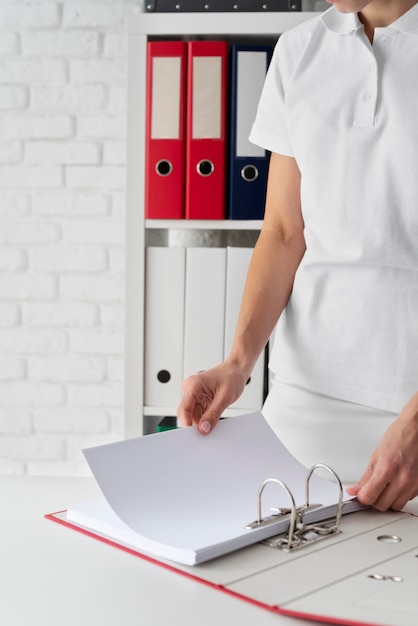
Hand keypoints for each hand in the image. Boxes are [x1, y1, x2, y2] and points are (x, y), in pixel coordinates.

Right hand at [177, 362, 247, 434]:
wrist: (237, 370)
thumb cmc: (232, 376)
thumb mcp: (224, 397)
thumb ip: (213, 414)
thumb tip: (204, 428)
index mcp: (193, 385)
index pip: (183, 408)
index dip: (186, 423)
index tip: (192, 435)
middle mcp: (191, 389)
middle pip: (187, 413)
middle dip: (194, 424)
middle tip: (203, 435)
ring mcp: (194, 394)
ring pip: (193, 415)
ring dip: (201, 423)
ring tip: (212, 426)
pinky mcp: (200, 399)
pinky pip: (199, 413)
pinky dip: (204, 420)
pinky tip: (211, 423)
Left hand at [346, 393, 417, 510]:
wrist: (417, 429)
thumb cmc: (399, 436)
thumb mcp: (377, 454)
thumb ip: (366, 476)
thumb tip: (356, 489)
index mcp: (387, 469)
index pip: (369, 497)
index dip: (362, 497)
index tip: (360, 494)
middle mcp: (402, 479)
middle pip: (382, 505)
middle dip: (375, 499)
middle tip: (372, 489)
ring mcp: (413, 484)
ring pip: (396, 506)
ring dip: (388, 499)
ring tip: (385, 486)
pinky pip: (407, 499)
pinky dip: (400, 494)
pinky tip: (397, 483)